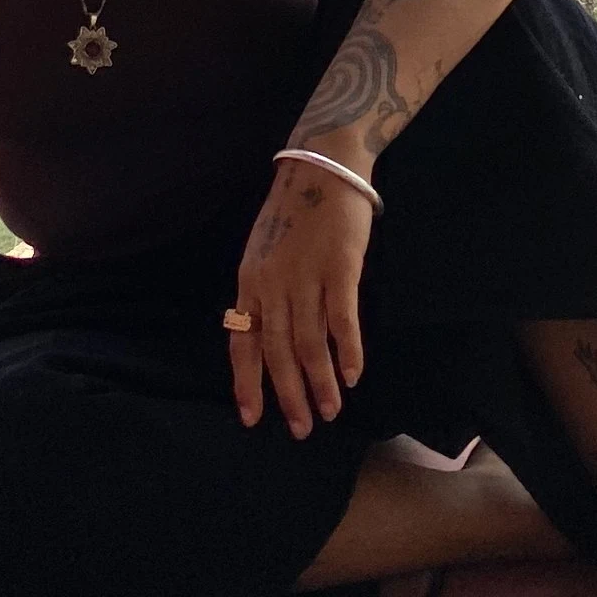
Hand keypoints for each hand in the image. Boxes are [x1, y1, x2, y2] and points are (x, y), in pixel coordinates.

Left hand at [229, 157, 372, 438]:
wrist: (323, 168)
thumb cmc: (294, 213)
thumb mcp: (264, 253)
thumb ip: (265, 294)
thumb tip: (271, 341)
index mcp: (250, 282)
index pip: (243, 342)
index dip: (247, 383)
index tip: (252, 419)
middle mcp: (273, 284)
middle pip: (278, 351)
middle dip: (289, 395)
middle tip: (302, 428)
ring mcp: (306, 277)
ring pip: (310, 343)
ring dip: (321, 382)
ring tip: (331, 411)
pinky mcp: (340, 268)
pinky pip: (342, 319)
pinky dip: (348, 350)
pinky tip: (354, 375)